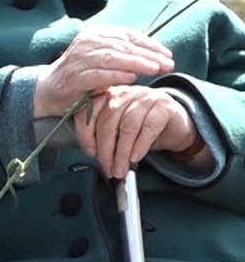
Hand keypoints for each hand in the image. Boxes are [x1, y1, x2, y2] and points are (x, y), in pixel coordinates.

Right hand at [33, 25, 173, 117]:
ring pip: (112, 58)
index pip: (127, 35)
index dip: (150, 44)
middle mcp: (86, 43)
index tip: (168, 55)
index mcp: (95, 35)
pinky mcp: (74, 78)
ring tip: (154, 69)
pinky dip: (116, 76)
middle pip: (122, 45)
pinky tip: (132, 78)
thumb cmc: (82, 75)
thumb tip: (157, 55)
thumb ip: (124, 54)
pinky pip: (98, 75)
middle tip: (167, 64)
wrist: (49, 90)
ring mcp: (78, 60)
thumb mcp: (103, 59)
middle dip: (148, 54)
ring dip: (136, 63)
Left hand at [73, 85, 204, 178]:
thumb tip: (94, 156)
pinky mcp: (164, 106)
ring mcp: (145, 97)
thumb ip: (104, 136)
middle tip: (107, 168)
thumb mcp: (119, 129)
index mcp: (107, 95)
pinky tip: (135, 157)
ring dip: (122, 152)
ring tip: (120, 168)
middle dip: (105, 150)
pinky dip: (140, 145)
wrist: (176, 124)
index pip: (88, 111)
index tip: (90, 153)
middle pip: (108, 122)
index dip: (85, 134)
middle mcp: (124, 93)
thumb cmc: (142, 128)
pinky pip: (149, 128)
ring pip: (127, 126)